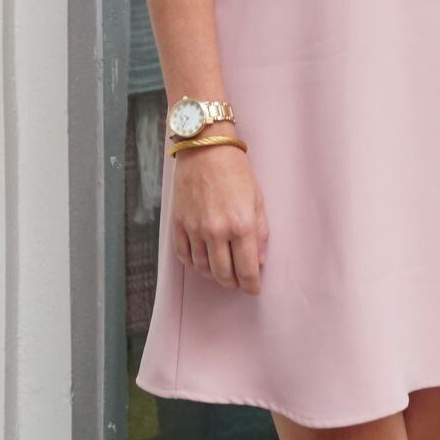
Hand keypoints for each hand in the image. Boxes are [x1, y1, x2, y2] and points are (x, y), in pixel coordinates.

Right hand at [171, 134, 268, 293]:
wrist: (205, 150)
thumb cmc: (236, 171)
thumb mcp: (257, 199)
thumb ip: (260, 232)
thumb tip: (258, 261)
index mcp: (241, 225)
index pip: (246, 269)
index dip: (251, 284)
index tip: (254, 289)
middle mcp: (217, 232)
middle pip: (223, 274)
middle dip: (233, 283)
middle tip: (239, 283)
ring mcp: (195, 229)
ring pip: (203, 268)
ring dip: (214, 275)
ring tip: (222, 273)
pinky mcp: (179, 225)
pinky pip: (185, 256)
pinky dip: (195, 264)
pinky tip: (203, 262)